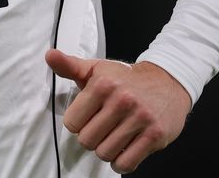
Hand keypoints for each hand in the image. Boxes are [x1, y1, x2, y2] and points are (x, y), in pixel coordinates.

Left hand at [45, 50, 191, 173]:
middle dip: (90, 138)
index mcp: (102, 84)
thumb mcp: (96, 69)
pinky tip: (123, 150)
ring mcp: (140, 119)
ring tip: (112, 138)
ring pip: (105, 153)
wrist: (168, 81)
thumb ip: (69, 66)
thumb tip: (50, 56)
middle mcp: (122, 100)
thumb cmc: (127, 78)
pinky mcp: (155, 135)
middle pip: (87, 140)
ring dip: (106, 150)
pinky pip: (127, 163)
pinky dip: (121, 163)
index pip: (72, 122)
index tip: (86, 118)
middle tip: (100, 129)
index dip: (77, 123)